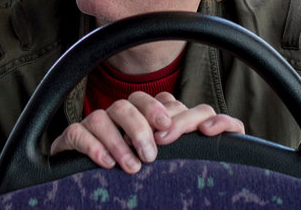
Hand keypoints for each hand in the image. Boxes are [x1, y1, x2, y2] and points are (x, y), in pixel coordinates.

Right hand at [49, 91, 244, 173]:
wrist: (85, 200)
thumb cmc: (136, 185)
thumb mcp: (172, 168)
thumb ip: (196, 147)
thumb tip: (230, 127)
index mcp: (145, 121)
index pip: (163, 103)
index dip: (181, 113)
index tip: (200, 131)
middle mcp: (120, 118)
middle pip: (134, 101)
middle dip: (146, 124)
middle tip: (154, 154)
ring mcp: (94, 127)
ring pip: (106, 113)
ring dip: (121, 139)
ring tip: (133, 167)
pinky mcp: (70, 141)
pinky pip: (77, 132)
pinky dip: (93, 145)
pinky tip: (105, 164)